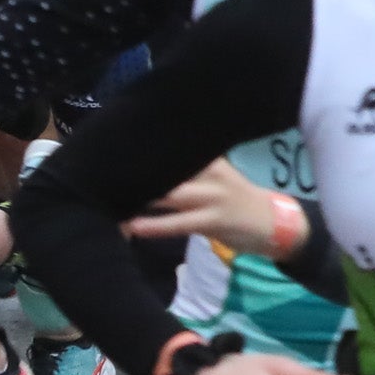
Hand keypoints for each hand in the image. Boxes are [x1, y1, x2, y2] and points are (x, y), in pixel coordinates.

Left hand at [124, 156, 284, 254]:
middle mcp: (210, 172)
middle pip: (166, 169)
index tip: (112, 147)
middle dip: (134, 173)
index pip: (171, 147)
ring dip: (138, 199)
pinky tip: (133, 227)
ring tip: (109, 202)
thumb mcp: (214, 176)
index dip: (142, 147)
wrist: (273, 222)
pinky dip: (153, 225)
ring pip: (168, 195)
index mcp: (208, 158)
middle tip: (101, 176)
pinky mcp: (213, 220)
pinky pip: (178, 223)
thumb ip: (185, 170)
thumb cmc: (235, 198)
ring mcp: (212, 196)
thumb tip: (145, 165)